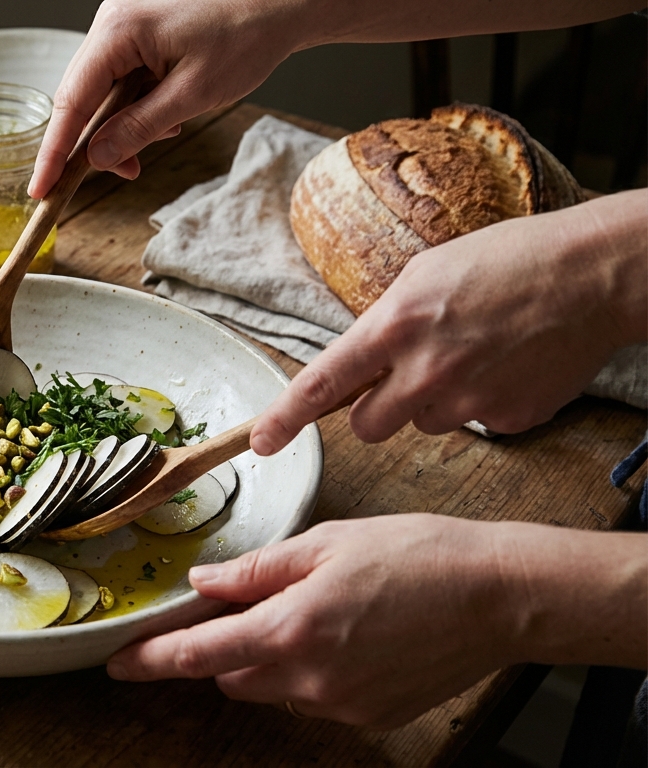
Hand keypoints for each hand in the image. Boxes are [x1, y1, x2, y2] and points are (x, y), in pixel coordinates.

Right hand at [28, 0, 301, 197]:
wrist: (282, 1)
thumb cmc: (246, 35)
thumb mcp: (192, 94)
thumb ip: (139, 128)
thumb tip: (97, 157)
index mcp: (117, 32)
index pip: (71, 101)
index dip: (54, 152)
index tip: (41, 190)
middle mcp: (111, 21)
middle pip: (82, 95)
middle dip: (98, 141)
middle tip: (124, 173)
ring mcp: (123, 22)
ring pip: (104, 88)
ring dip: (125, 122)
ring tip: (164, 136)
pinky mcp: (139, 28)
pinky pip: (123, 74)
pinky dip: (139, 103)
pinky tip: (169, 114)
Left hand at [106, 515, 646, 727]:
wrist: (500, 596)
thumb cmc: (418, 555)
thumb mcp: (325, 543)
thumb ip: (255, 570)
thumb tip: (204, 583)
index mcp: (291, 628)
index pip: (196, 654)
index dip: (150, 659)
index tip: (118, 663)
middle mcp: (310, 678)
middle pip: (230, 674)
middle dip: (223, 645)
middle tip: (246, 603)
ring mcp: (341, 704)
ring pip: (271, 688)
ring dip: (267, 657)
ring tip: (313, 610)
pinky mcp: (370, 717)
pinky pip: (314, 698)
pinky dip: (310, 671)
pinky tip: (345, 633)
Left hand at [251, 190, 647, 453]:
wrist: (593, 274)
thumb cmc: (507, 260)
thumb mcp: (425, 274)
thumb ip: (385, 323)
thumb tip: (360, 361)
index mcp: (394, 326)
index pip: (321, 384)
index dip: (284, 418)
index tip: (260, 442)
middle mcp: (424, 371)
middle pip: (368, 426)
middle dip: (378, 407)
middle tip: (411, 372)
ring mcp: (468, 402)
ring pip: (422, 425)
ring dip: (434, 401)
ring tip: (474, 354)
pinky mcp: (507, 421)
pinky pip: (474, 427)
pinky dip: (482, 404)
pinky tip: (507, 366)